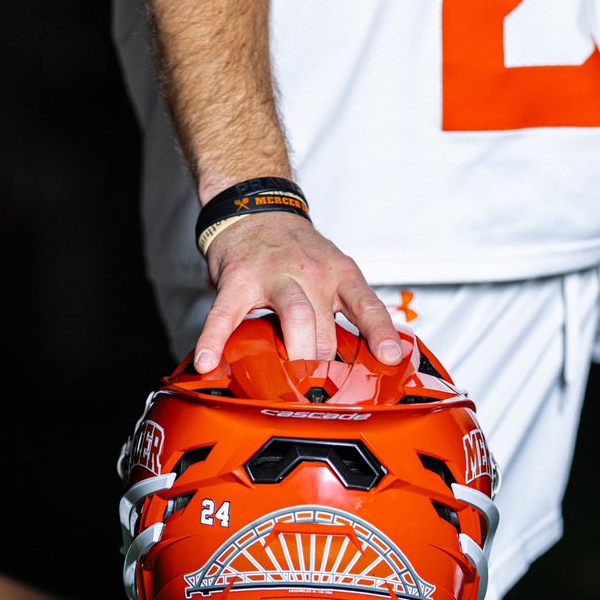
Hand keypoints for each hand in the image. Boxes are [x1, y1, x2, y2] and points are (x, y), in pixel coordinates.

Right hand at [194, 212, 402, 371]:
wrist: (255, 210)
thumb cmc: (296, 250)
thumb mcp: (333, 269)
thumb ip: (345, 310)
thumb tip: (366, 357)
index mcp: (339, 273)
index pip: (367, 305)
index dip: (380, 333)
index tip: (390, 358)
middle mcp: (311, 273)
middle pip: (325, 325)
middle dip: (324, 363)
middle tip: (321, 390)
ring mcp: (273, 276)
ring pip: (294, 316)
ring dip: (295, 354)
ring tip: (290, 384)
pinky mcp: (237, 280)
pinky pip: (226, 314)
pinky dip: (215, 340)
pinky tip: (209, 361)